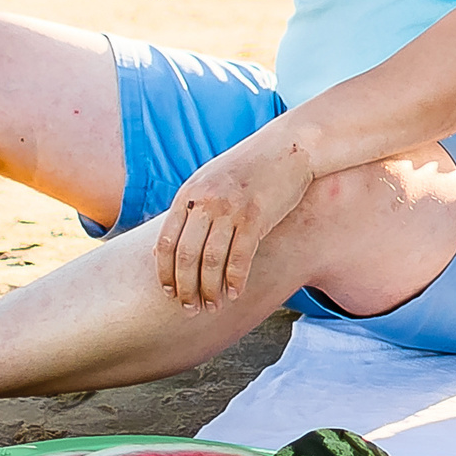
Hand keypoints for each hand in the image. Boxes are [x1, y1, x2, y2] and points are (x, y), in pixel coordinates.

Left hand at [155, 129, 314, 310]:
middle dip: (186, 288)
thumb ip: (193, 206)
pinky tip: (235, 293)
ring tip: (212, 306)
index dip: (165, 272)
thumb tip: (175, 241)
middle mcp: (205, 203)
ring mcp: (230, 210)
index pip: (166, 242)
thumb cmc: (252, 165)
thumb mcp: (212, 179)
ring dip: (210, 289)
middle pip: (186, 256)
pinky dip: (235, 280)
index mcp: (189, 194)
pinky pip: (240, 258)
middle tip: (190, 308)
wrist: (290, 146)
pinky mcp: (256, 217)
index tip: (169, 292)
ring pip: (211, 261)